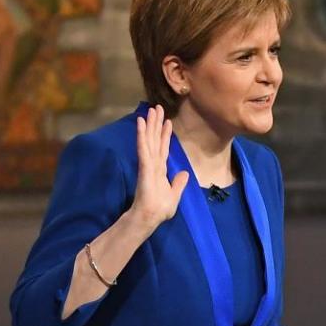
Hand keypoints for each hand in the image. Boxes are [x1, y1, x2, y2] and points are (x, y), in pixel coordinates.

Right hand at [129, 105, 188, 231]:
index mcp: (160, 170)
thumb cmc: (160, 209)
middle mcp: (154, 163)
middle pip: (155, 139)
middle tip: (156, 107)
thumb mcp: (174, 195)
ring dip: (149, 124)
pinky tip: (141, 123)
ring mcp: (148, 163)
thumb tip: (184, 173)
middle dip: (156, 124)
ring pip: (149, 139)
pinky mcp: (144, 166)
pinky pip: (144, 147)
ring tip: (150, 109)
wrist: (150, 217)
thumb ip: (178, 183)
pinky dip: (142, 135)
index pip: (163, 148)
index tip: (168, 121)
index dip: (165, 134)